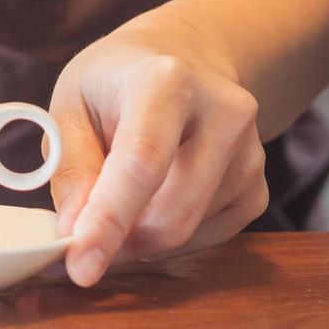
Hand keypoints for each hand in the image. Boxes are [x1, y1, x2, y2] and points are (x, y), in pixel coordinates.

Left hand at [49, 10, 268, 285]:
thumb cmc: (116, 84)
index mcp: (166, 82)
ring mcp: (251, 151)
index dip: (109, 222)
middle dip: (120, 242)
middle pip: (172, 212)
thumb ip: (70, 167)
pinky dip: (170, 238)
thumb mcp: (70, 103)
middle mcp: (222, 112)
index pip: (142, 164)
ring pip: (188, 232)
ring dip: (141, 238)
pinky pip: (209, 237)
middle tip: (81, 243)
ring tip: (118, 201)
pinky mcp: (258, 185)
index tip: (81, 268)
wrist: (183, 59)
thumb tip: (74, 233)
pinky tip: (153, 202)